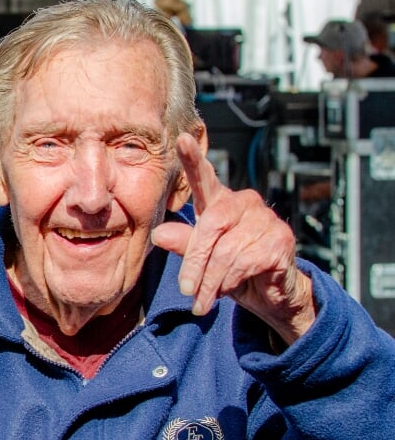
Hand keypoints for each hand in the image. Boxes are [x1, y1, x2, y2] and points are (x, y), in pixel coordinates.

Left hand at [151, 133, 315, 344]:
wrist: (270, 294)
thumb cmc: (231, 270)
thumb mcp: (201, 259)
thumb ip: (183, 244)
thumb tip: (159, 235)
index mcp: (220, 203)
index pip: (204, 178)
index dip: (193, 159)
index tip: (181, 139)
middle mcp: (244, 203)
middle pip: (210, 226)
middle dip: (194, 262)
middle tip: (185, 289)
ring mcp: (265, 220)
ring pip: (226, 251)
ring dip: (210, 281)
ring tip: (202, 300)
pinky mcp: (281, 240)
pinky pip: (245, 262)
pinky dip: (229, 282)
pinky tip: (226, 291)